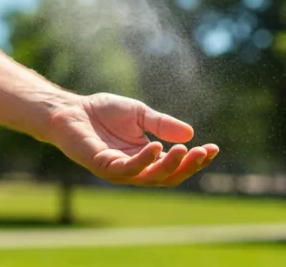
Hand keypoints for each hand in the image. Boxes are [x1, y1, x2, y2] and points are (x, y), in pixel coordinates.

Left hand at [47, 93, 218, 185]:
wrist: (72, 109)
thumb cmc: (102, 111)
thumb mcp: (139, 114)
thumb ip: (161, 124)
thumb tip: (191, 133)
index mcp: (145, 157)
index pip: (175, 165)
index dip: (195, 160)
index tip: (213, 148)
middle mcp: (134, 168)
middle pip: (167, 177)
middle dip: (188, 167)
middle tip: (203, 152)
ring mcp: (119, 170)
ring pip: (150, 177)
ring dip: (170, 166)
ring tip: (185, 151)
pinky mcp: (103, 166)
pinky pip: (128, 168)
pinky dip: (144, 160)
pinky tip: (156, 147)